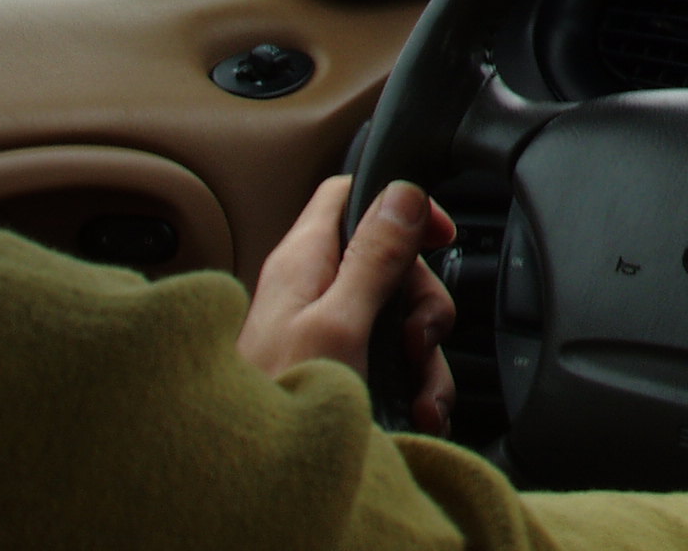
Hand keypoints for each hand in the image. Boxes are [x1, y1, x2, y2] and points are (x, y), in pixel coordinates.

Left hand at [238, 175, 459, 434]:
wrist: (250, 494)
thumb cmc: (279, 407)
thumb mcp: (338, 324)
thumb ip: (372, 258)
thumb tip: (401, 193)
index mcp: (304, 264)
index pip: (351, 196)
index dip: (399, 204)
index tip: (437, 235)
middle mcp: (315, 294)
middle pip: (392, 263)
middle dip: (422, 302)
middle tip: (415, 339)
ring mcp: (329, 337)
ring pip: (400, 319)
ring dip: (425, 358)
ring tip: (417, 397)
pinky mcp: (343, 376)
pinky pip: (395, 364)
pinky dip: (416, 388)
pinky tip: (416, 415)